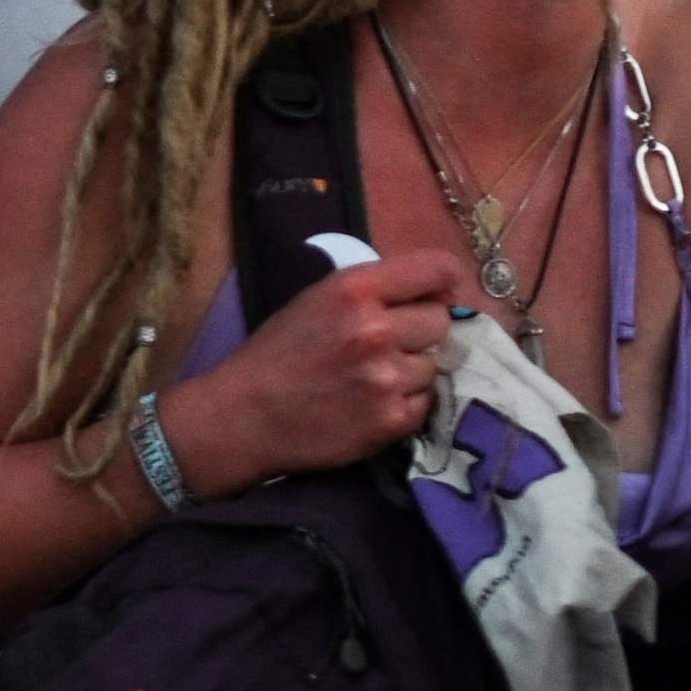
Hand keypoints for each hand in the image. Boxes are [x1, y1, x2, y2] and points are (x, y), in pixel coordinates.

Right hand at [155, 254, 467, 499]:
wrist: (244, 416)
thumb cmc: (277, 353)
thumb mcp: (318, 299)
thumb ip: (373, 290)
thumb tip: (436, 291)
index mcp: (355, 289)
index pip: (437, 269)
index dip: (445, 281)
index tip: (441, 294)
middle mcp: (375, 329)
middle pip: (441, 320)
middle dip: (422, 330)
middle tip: (392, 344)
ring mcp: (386, 378)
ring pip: (434, 364)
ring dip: (412, 370)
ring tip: (374, 378)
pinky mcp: (390, 420)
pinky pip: (425, 402)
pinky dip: (405, 403)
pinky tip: (373, 403)